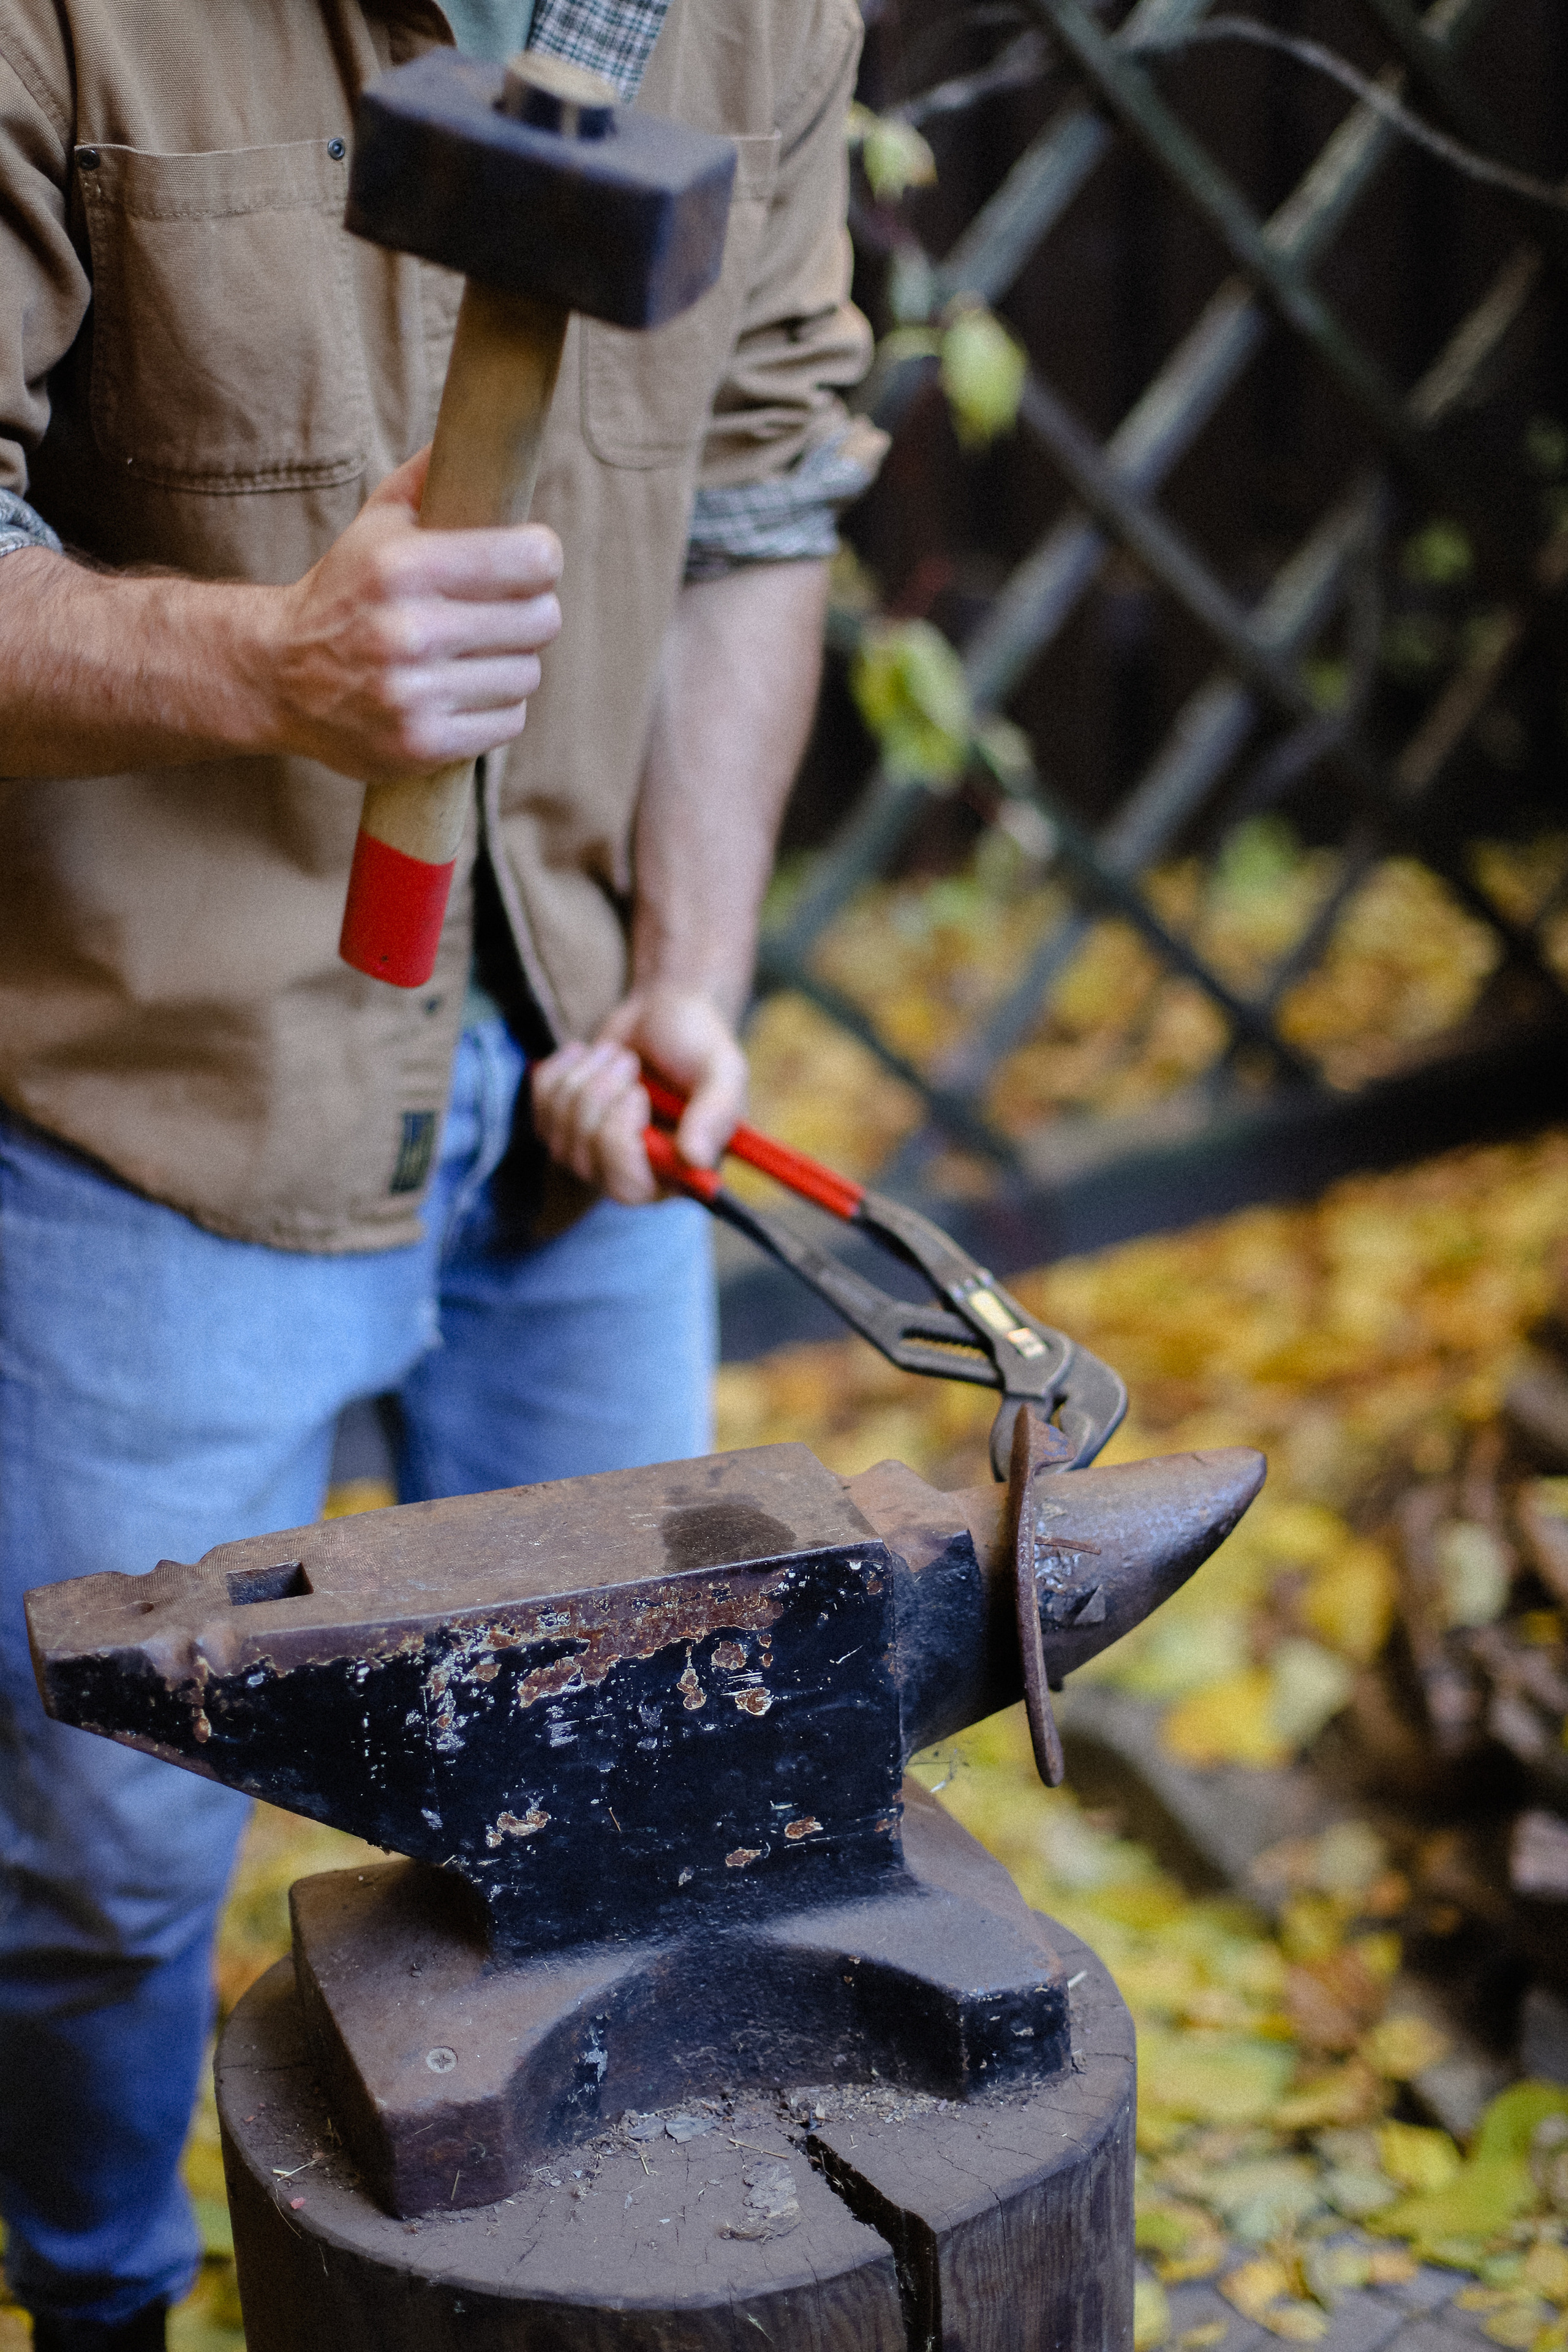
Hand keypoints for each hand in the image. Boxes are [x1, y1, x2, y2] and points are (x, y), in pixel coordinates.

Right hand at [260, 448, 562, 784]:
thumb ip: (430, 478)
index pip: (531, 559)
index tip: (532, 561)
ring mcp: (414, 694)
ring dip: (512, 664)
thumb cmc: (342, 592)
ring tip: (476, 655)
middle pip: (539, 621)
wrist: (277, 675)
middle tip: (507, 612)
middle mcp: (409, 632)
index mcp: (404, 567)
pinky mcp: (421, 744)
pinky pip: (507, 722)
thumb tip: (483, 424)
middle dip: (531, 613)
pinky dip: (495, 708)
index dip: (542, 558)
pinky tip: (463, 692)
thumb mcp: (375, 524)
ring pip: (526, 674)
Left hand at [529, 986, 747, 1204]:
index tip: (637, 1093)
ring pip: (558, 1136)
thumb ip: (717, 1113)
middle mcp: (634, 1173)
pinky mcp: (563, 1126)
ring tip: (617, 1054)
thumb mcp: (723, 1071)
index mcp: (678, 1173)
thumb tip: (696, 1159)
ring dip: (584, 1080)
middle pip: (585, 1162)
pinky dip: (560, 1071)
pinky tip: (586, 1054)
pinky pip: (539, 1110)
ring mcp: (594, 1153)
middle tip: (627, 1060)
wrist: (664, 1011)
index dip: (619, 1142)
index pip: (628, 1189)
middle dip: (596, 1102)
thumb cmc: (699, 1043)